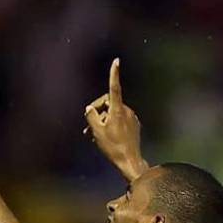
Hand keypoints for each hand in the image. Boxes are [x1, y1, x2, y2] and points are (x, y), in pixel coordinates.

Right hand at [84, 58, 149, 181]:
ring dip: (104, 121)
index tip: (116, 61)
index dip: (114, 74)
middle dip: (98, 112)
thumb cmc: (113, 147)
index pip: (114, 87)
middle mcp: (127, 111)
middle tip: (88, 128)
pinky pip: (121, 121)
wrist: (130, 161)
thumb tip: (90, 108)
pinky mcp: (135, 126)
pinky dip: (112, 125)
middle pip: (109, 104)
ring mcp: (132, 118)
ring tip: (95, 136)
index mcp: (118, 110)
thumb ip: (91, 116)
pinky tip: (107, 138)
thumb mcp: (97, 132)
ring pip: (114, 114)